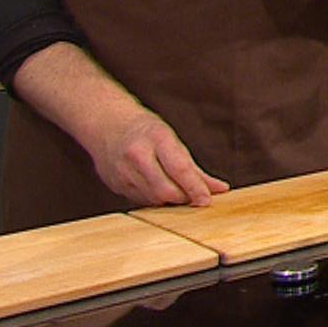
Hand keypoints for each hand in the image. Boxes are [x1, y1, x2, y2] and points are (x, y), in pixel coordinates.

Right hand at [78, 105, 228, 207]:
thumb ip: (195, 168)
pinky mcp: (115, 184)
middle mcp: (137, 154)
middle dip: (184, 198)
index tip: (207, 200)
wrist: (107, 124)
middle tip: (195, 197)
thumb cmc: (146, 130)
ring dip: (170, 202)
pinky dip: (155, 201)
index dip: (195, 188)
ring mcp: (123, 171)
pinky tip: (160, 191)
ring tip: (179, 192)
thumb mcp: (172, 139)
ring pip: (153, 199)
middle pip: (165, 189)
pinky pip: (141, 200)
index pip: (180, 169)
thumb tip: (220, 189)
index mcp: (157, 138)